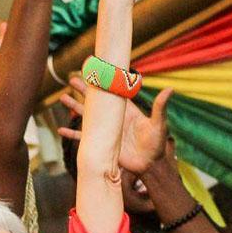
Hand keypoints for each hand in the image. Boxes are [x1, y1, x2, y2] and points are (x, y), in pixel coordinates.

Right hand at [59, 82, 173, 176]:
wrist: (149, 164)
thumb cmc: (156, 143)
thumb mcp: (159, 124)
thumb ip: (160, 108)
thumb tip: (170, 90)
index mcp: (125, 109)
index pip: (111, 90)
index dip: (103, 80)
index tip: (94, 68)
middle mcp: (113, 117)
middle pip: (95, 100)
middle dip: (84, 89)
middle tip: (72, 78)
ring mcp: (106, 130)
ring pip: (87, 116)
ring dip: (74, 107)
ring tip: (62, 97)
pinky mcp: (102, 144)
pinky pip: (83, 138)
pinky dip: (72, 134)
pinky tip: (61, 130)